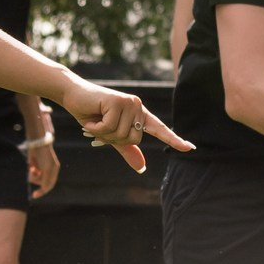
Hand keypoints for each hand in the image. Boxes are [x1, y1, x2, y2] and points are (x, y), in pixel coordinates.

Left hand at [27, 138, 60, 197]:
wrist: (37, 143)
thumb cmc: (44, 157)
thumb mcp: (47, 170)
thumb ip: (46, 181)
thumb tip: (44, 190)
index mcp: (54, 171)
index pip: (49, 185)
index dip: (42, 191)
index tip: (34, 195)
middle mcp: (48, 170)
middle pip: (41, 182)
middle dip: (36, 179)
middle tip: (33, 173)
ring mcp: (41, 167)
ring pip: (35, 178)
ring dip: (32, 175)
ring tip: (31, 168)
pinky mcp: (35, 164)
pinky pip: (31, 172)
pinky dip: (30, 169)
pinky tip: (31, 164)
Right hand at [62, 80, 191, 173]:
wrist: (73, 95)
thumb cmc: (91, 114)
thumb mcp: (109, 135)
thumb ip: (126, 149)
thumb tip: (141, 167)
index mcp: (139, 115)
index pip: (159, 129)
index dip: (174, 139)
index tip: (189, 148)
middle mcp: (138, 107)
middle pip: (133, 140)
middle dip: (112, 139)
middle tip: (100, 125)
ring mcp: (129, 103)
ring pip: (121, 135)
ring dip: (103, 133)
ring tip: (96, 119)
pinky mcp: (118, 101)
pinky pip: (110, 127)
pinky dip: (97, 127)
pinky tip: (92, 117)